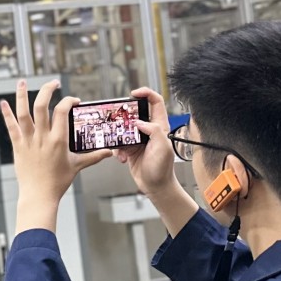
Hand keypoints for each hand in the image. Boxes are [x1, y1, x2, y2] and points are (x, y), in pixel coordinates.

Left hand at [0, 79, 113, 233]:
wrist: (39, 195)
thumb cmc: (58, 182)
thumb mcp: (77, 166)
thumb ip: (94, 157)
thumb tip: (109, 152)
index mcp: (58, 140)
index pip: (62, 112)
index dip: (68, 101)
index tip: (73, 101)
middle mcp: (42, 137)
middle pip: (41, 107)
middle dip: (47, 91)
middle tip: (53, 83)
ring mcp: (28, 141)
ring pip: (23, 113)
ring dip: (21, 96)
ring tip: (22, 81)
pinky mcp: (18, 146)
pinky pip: (11, 127)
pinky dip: (6, 114)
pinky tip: (2, 102)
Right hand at [116, 87, 200, 235]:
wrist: (155, 187)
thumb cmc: (162, 169)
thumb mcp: (162, 148)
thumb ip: (154, 131)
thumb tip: (139, 121)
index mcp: (160, 127)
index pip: (156, 102)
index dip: (146, 94)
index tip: (134, 94)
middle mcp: (149, 130)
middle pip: (136, 113)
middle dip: (125, 116)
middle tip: (119, 121)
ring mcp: (139, 139)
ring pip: (124, 128)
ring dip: (119, 136)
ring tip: (122, 147)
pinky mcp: (130, 148)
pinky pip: (119, 143)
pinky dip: (118, 150)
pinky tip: (122, 158)